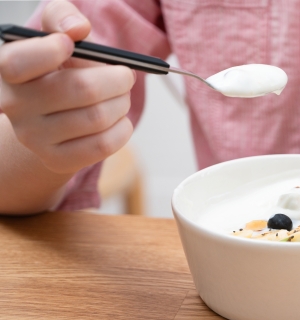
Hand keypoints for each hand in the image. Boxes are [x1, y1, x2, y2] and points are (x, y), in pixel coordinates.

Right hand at [0, 0, 134, 174]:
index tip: (71, 45)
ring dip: (123, 103)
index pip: (17, 63)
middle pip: (82, 90)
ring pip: (99, 117)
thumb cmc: (58, 67)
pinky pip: (104, 144)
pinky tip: (118, 120)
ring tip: (121, 97)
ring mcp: (32, 136)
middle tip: (125, 76)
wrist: (52, 115)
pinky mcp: (56, 159)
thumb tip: (78, 28)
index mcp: (7, 69)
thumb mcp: (55, 34)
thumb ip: (62, 18)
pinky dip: (122, 128)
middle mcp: (13, 104)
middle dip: (117, 79)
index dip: (49, 52)